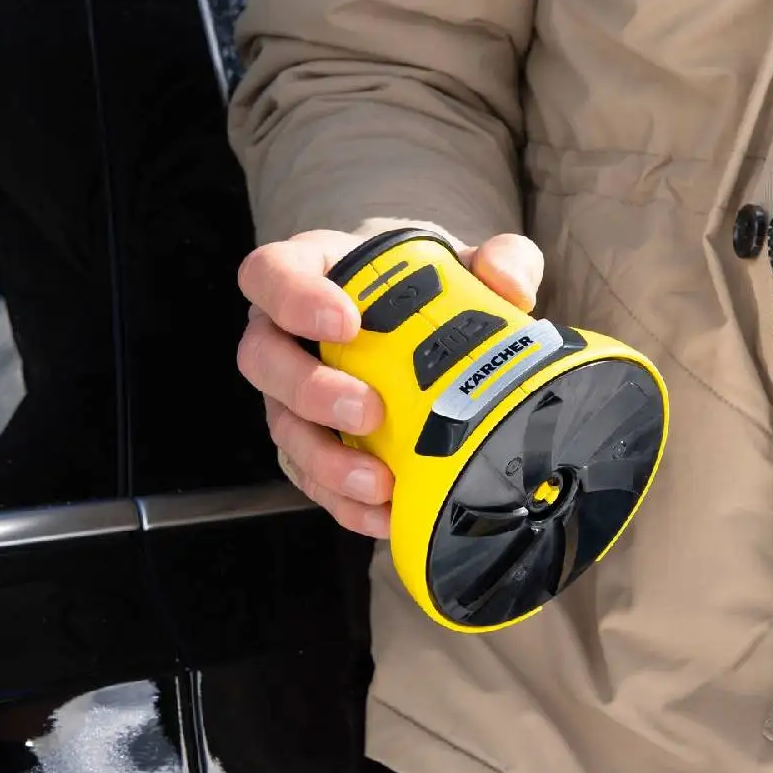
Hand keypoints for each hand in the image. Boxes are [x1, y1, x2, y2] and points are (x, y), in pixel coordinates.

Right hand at [236, 228, 543, 537]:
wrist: (424, 332)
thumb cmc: (425, 289)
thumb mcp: (464, 265)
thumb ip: (499, 260)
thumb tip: (511, 288)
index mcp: (306, 274)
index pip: (270, 274)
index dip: (294, 298)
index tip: (346, 322)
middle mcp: (281, 335)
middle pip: (260, 359)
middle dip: (310, 390)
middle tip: (369, 410)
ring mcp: (288, 396)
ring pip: (282, 429)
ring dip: (326, 460)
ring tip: (378, 480)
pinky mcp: (307, 447)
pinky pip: (311, 479)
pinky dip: (344, 501)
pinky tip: (386, 512)